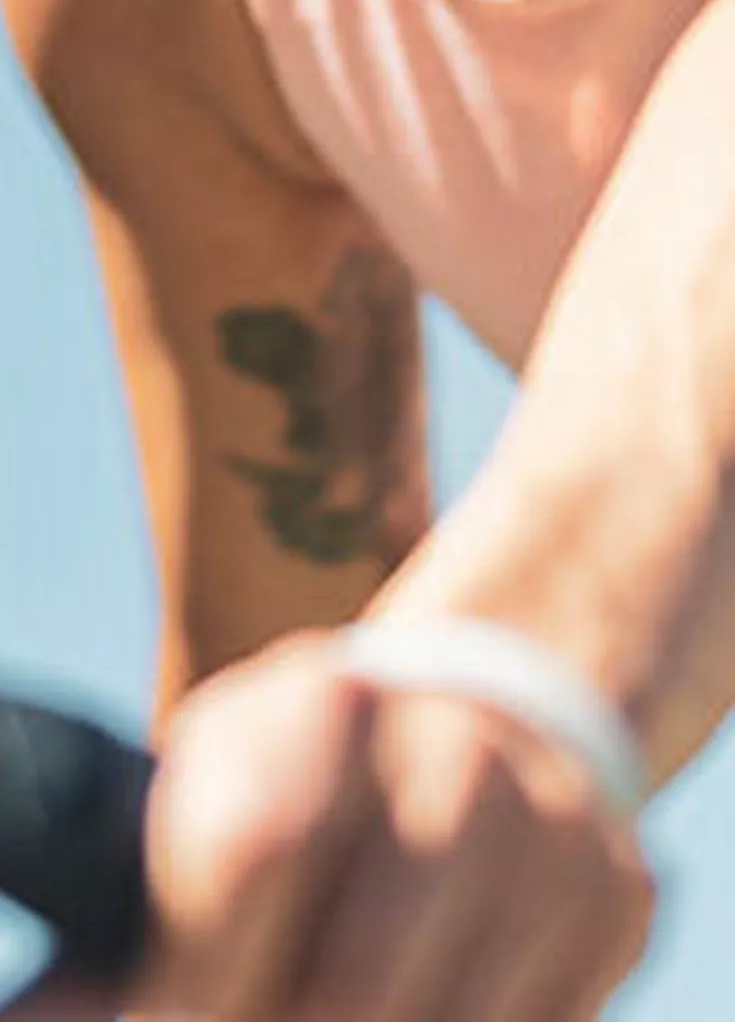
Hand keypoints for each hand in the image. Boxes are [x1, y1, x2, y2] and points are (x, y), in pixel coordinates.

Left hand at [145, 632, 655, 1018]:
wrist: (483, 710)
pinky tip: (425, 995)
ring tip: (322, 1009)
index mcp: (319, 704)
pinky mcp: (617, 896)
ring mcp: (547, 825)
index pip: (252, 855)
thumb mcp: (207, 802)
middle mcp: (448, 751)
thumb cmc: (307, 779)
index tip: (171, 1021)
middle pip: (348, 990)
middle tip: (255, 1020)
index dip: (201, 979)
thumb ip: (127, 925)